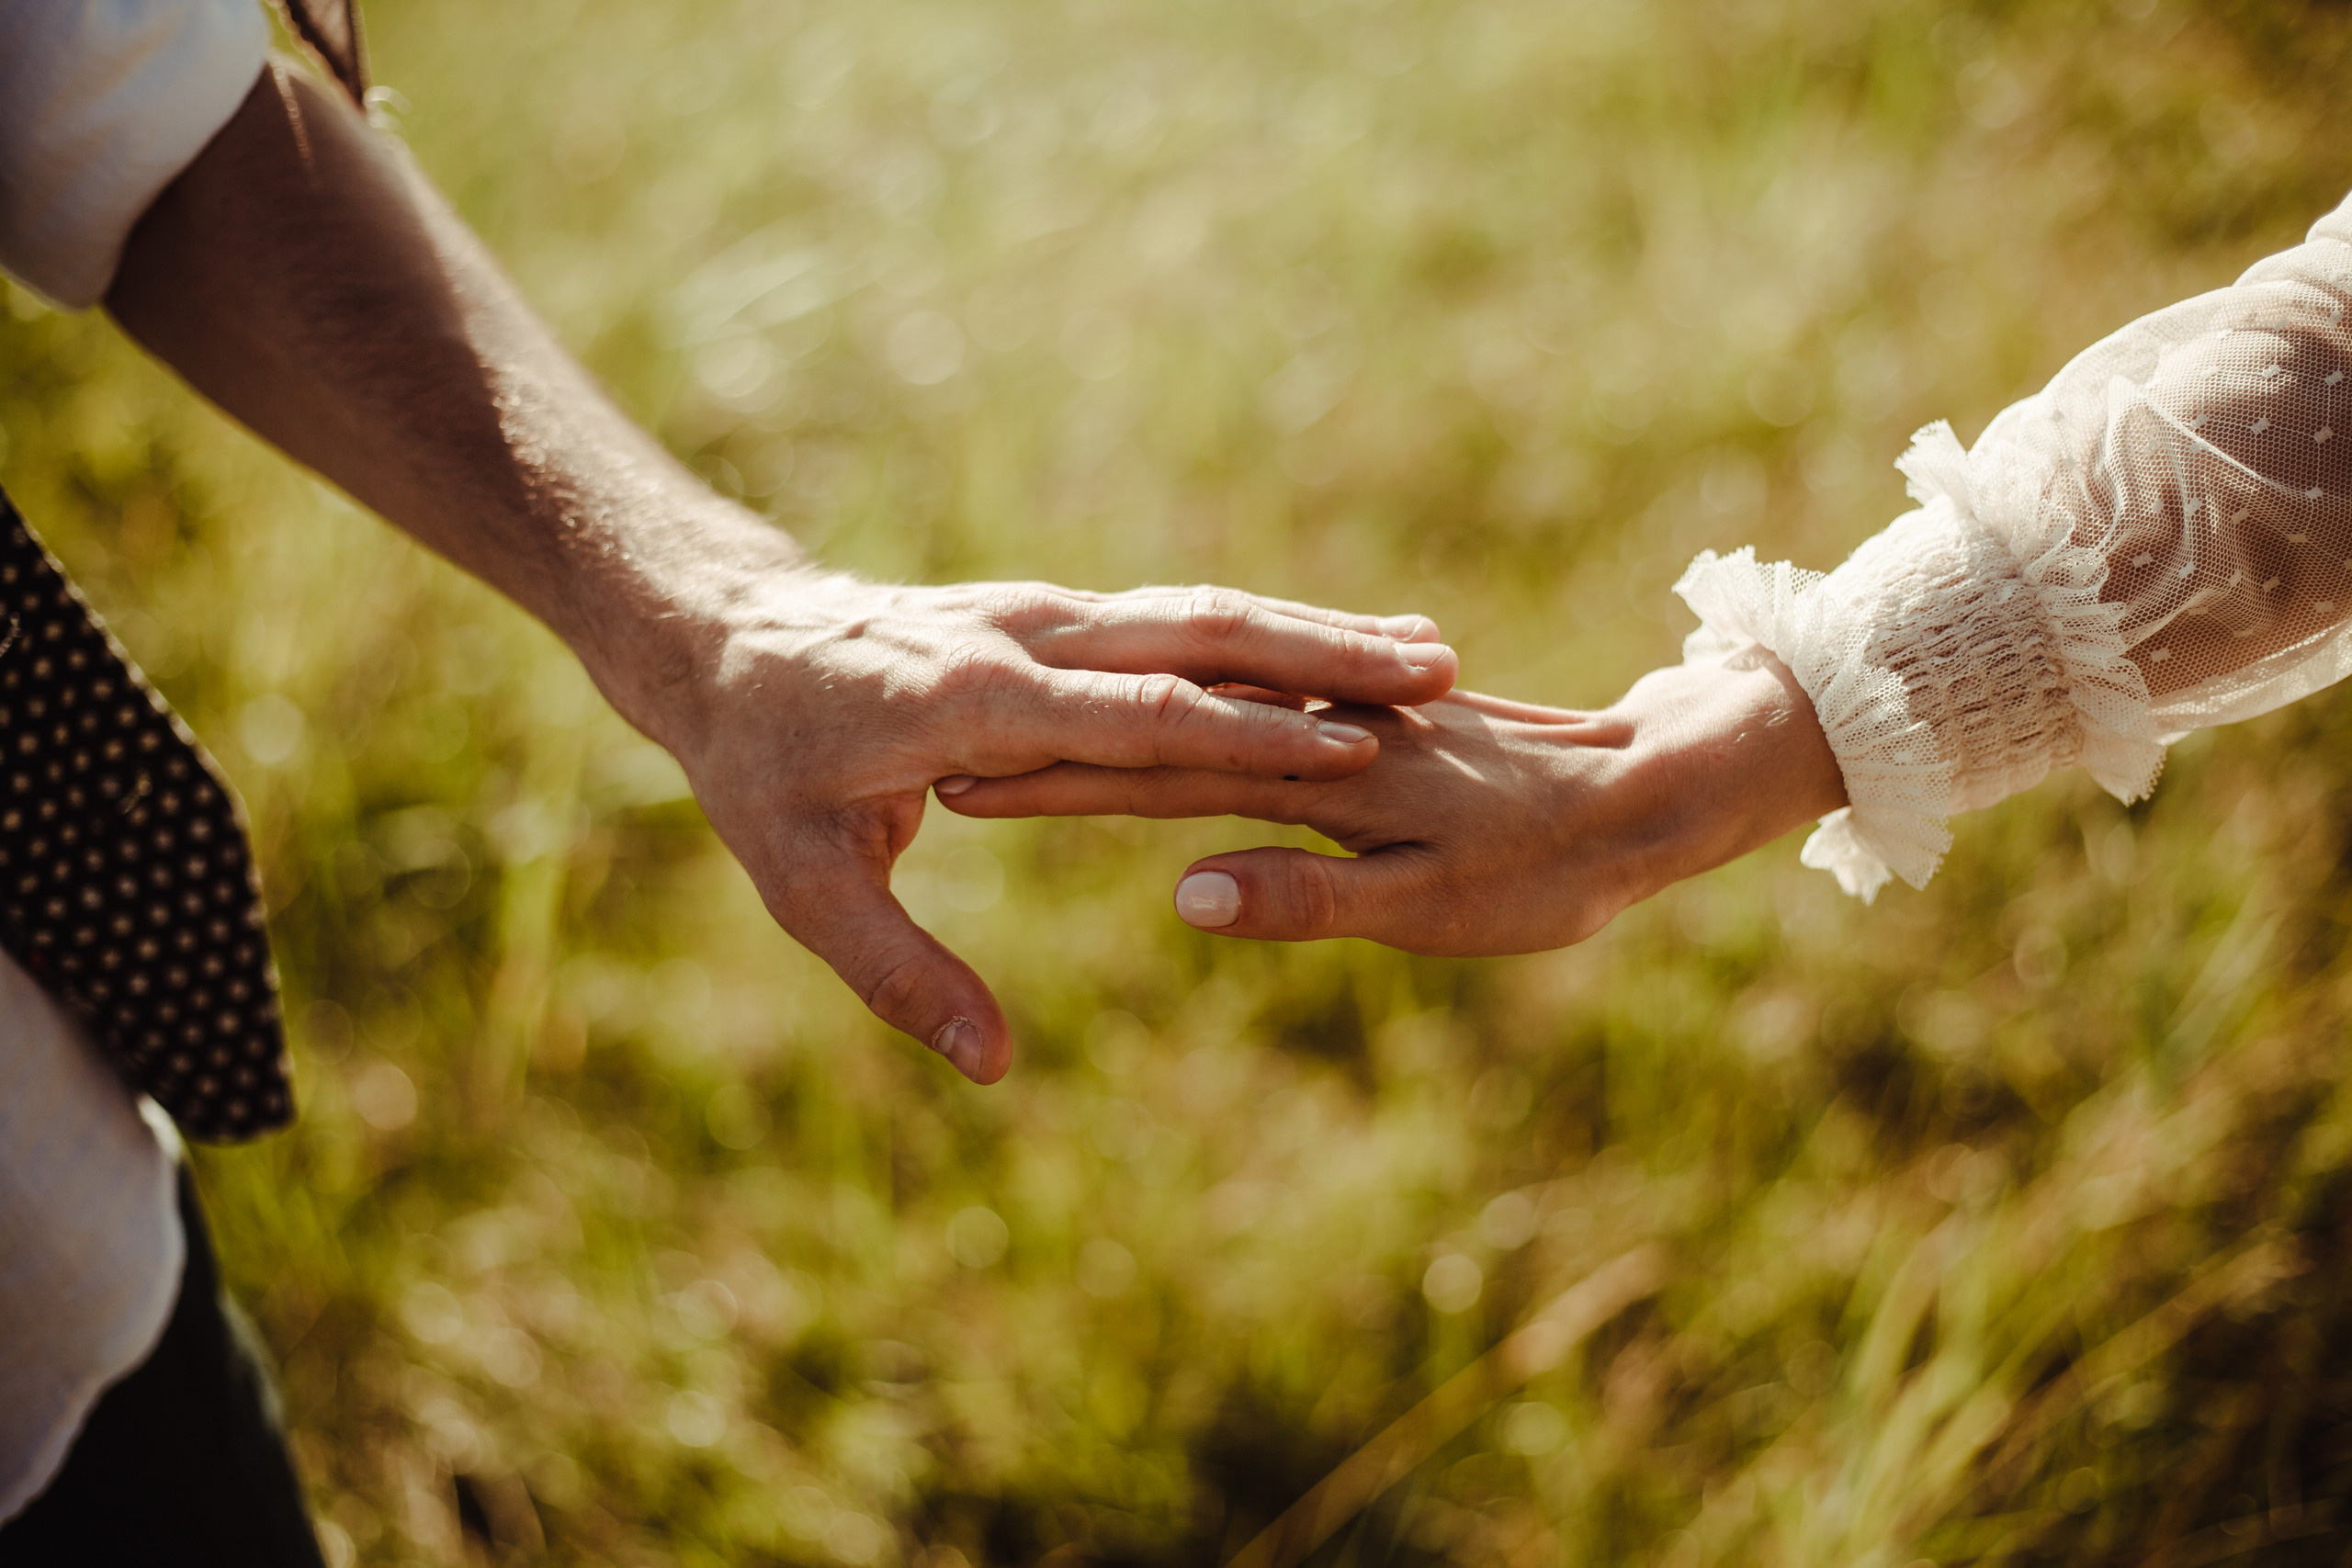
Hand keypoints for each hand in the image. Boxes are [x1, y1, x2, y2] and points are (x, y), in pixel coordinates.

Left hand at [101, 70, 1456, 1084]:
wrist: (716, 634)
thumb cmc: (757, 767)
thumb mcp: (805, 884)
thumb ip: (904, 975)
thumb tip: (993, 1066)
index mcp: (974, 698)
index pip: (1143, 713)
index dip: (1255, 732)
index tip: (1358, 746)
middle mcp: (1025, 636)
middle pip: (1201, 632)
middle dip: (1324, 651)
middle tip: (1442, 675)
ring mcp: (1041, 612)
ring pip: (1200, 612)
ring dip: (1311, 630)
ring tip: (1429, 656)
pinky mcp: (1049, 615)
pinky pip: (1174, 619)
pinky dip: (1264, 633)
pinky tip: (1335, 652)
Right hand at [941, 652, 1846, 955]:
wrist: (1654, 789)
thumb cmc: (1550, 868)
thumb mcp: (1434, 902)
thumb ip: (1309, 893)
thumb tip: (1185, 891)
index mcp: (1317, 770)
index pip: (1158, 775)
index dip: (1058, 786)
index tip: (961, 789)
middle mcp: (1313, 726)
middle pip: (1155, 731)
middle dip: (1052, 748)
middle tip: (951, 756)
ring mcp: (1338, 712)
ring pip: (1193, 711)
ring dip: (1105, 725)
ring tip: (1019, 733)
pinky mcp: (1364, 714)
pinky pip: (1249, 704)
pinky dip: (1182, 713)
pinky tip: (1147, 714)